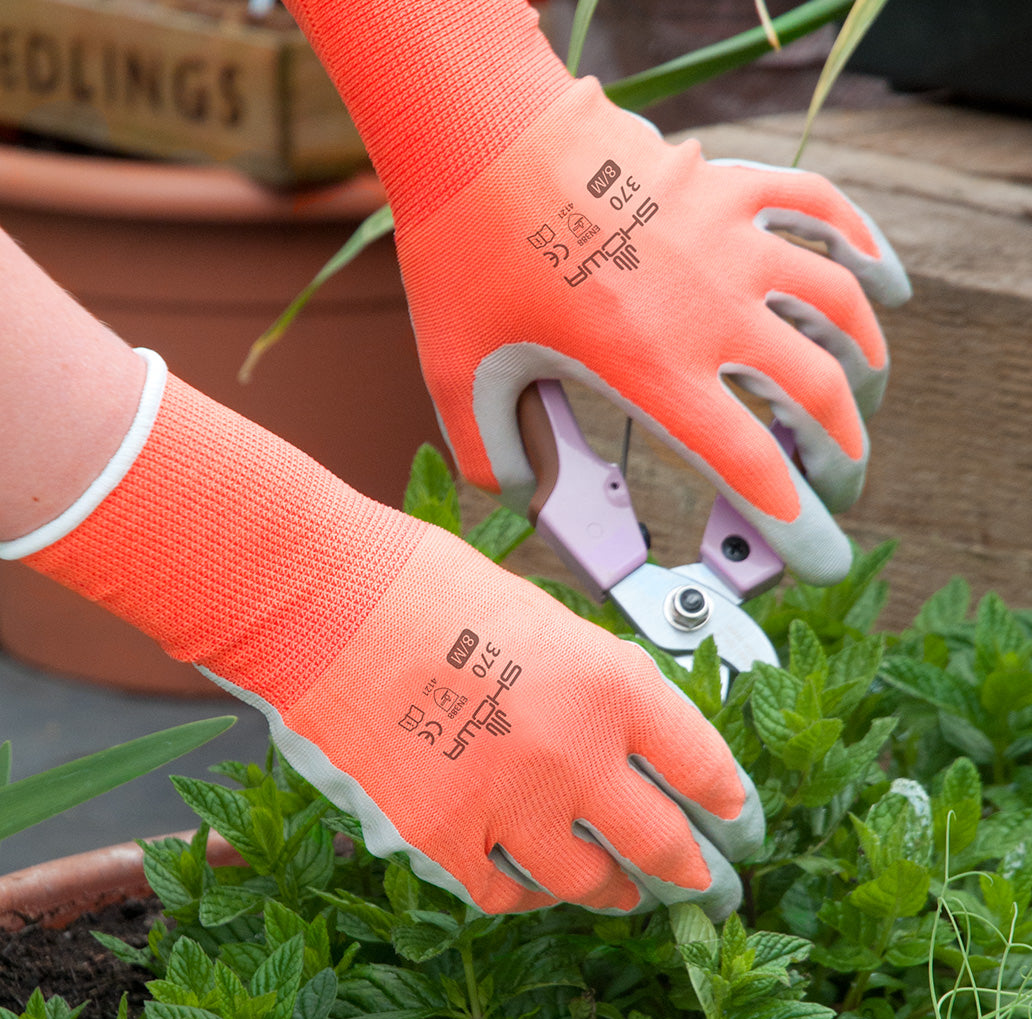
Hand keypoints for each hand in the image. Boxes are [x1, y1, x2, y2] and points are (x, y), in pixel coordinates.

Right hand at [10, 353, 760, 915]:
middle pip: (664, 845)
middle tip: (704, 884)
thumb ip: (592, 681)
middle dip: (693, 873)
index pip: (706, 766)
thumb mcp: (540, 615)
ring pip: (590, 884)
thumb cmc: (418, 584)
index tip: (736, 822)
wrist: (320, 601)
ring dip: (613, 892)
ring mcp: (510, 806)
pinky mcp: (443, 841)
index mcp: (611, 683)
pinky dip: (525, 892)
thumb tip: (621, 730)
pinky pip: (505, 893)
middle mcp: (577, 755)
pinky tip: (530, 881)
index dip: (731, 805)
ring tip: (620, 892)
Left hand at [395, 77, 910, 584]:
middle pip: (818, 393)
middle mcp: (708, 307)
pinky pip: (823, 210)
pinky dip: (865, 249)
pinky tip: (882, 281)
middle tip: (837, 481)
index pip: (750, 464)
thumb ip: (492, 456)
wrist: (476, 138)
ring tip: (861, 397)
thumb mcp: (459, 377)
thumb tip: (523, 497)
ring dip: (864, 363)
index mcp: (651, 368)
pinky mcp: (727, 184)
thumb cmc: (465, 256)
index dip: (796, 523)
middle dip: (842, 453)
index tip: (824, 556)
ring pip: (840, 305)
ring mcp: (728, 238)